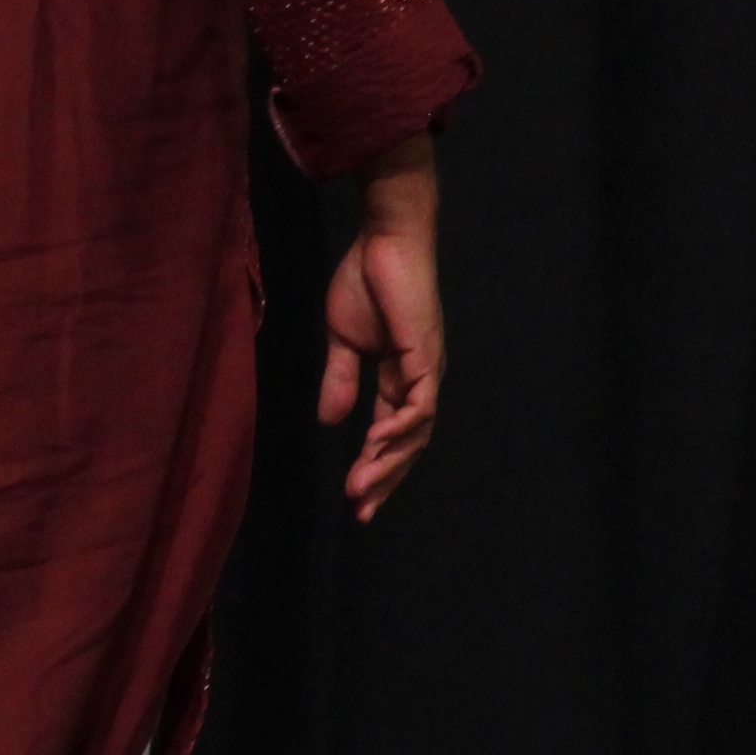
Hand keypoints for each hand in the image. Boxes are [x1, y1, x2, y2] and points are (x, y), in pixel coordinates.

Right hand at [319, 141, 446, 523]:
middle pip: (409, 443)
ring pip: (415, 431)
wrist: (383, 241)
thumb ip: (340, 380)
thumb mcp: (342, 341)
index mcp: (399, 377)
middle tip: (362, 513)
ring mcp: (425, 368)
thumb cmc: (366, 282)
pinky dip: (401, 428)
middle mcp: (419, 379)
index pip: (392, 435)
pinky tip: (377, 446)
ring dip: (388, 462)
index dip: (377, 468)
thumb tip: (330, 421)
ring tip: (361, 489)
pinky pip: (419, 403)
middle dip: (385, 478)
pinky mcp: (424, 354)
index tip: (356, 502)